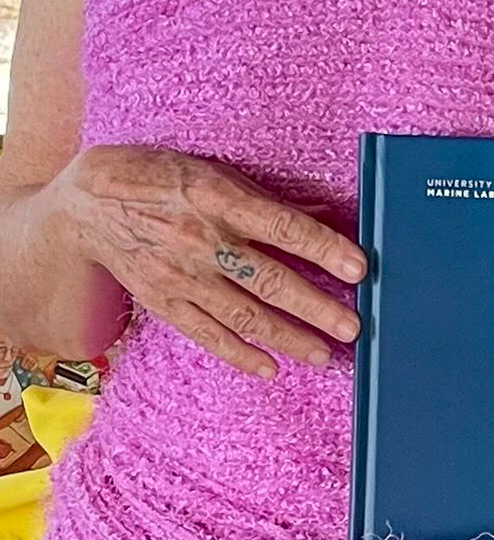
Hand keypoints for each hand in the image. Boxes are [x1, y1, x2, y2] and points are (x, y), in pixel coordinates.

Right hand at [52, 145, 365, 377]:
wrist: (88, 205)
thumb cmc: (160, 178)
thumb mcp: (215, 172)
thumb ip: (268, 200)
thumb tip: (324, 213)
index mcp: (219, 198)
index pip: (283, 227)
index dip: (324, 248)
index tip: (359, 267)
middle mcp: (202, 241)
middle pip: (269, 280)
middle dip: (316, 307)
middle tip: (353, 327)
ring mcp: (181, 276)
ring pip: (244, 315)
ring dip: (289, 338)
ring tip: (325, 354)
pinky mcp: (163, 302)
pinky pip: (207, 334)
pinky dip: (240, 353)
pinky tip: (271, 367)